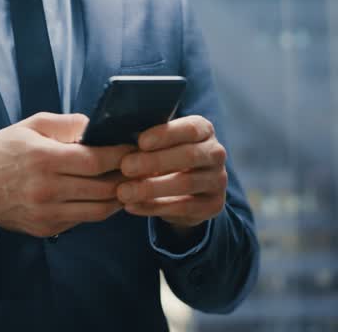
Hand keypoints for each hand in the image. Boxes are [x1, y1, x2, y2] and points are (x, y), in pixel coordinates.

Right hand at [0, 113, 133, 238]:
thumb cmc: (1, 152)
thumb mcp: (29, 126)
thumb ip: (65, 124)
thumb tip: (96, 126)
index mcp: (44, 159)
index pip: (96, 161)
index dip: (121, 156)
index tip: (134, 148)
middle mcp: (47, 190)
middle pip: (104, 189)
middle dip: (126, 178)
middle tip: (139, 168)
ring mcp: (47, 213)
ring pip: (98, 211)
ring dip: (118, 198)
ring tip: (126, 184)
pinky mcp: (46, 229)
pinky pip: (82, 221)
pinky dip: (96, 209)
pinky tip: (100, 196)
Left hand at [116, 115, 226, 231]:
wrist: (189, 190)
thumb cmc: (166, 156)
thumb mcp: (161, 143)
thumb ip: (148, 141)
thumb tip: (119, 140)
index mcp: (204, 130)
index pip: (190, 129)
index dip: (165, 134)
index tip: (140, 141)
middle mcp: (216, 153)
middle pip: (189, 155)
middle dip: (155, 161)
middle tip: (126, 167)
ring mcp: (218, 180)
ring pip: (185, 183)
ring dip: (151, 188)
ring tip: (124, 192)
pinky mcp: (213, 205)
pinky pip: (182, 208)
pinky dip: (153, 207)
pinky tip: (132, 206)